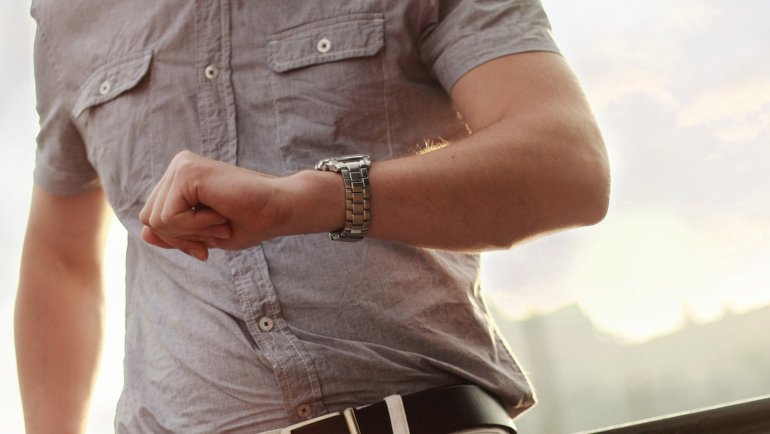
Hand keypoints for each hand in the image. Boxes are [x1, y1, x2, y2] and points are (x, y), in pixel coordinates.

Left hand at [139, 151, 287, 259]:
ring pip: (156, 220)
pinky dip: (195, 226)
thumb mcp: (203, 235)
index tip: (206, 245)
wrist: (279, 209)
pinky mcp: (186, 170)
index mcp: (180, 178)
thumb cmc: (250, 221)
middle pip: (149, 219)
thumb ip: (173, 233)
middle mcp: (178, 166)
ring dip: (191, 232)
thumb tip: (144, 232)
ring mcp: (181, 165)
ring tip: (220, 222)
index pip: (153, 219)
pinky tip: (220, 214)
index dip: (177, 240)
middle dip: (182, 238)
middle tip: (218, 232)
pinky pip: (168, 216)